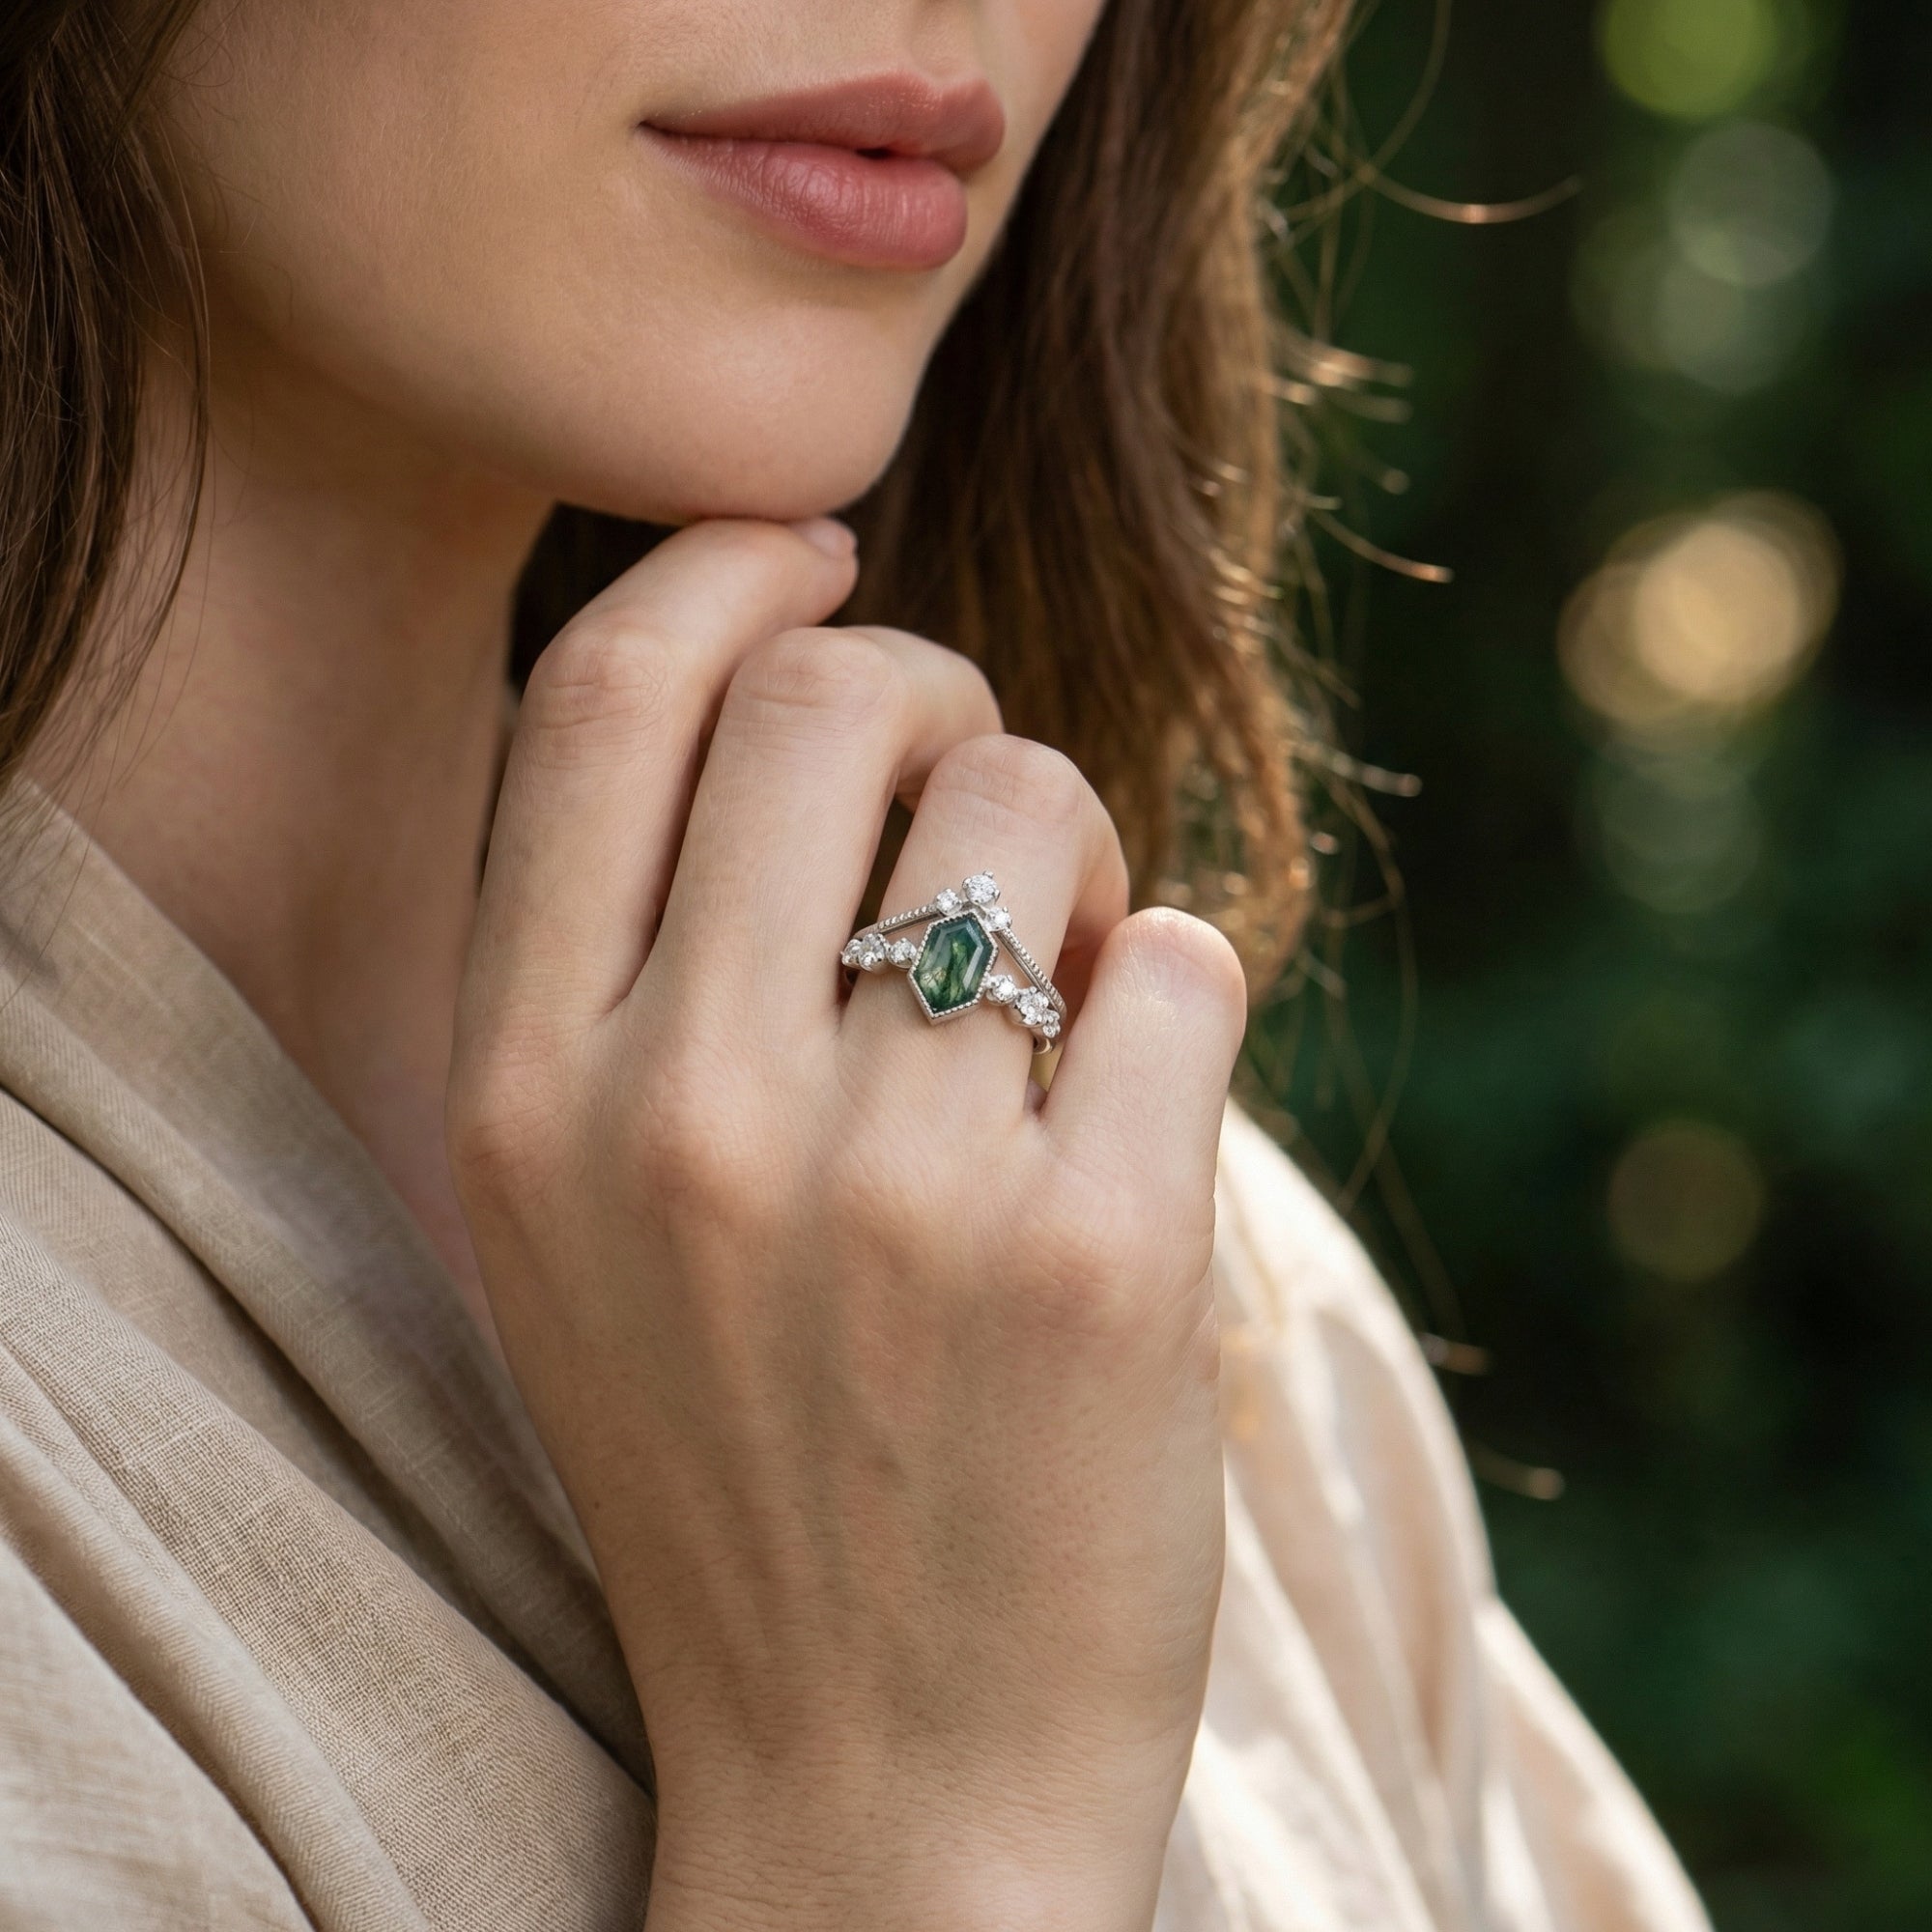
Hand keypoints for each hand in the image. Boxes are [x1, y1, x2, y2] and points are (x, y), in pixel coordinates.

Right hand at [447, 518, 1249, 1931]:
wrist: (886, 1778)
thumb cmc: (745, 1461)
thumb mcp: (584, 1221)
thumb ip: (636, 963)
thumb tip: (798, 679)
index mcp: (521, 1091)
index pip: (598, 698)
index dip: (721, 574)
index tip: (814, 557)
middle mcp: (682, 1118)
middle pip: (837, 692)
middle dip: (940, 693)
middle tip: (979, 792)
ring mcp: (896, 1190)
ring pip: (1036, 802)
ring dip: (1075, 860)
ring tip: (1056, 998)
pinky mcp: (1102, 1261)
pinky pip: (1182, 959)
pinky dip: (1175, 996)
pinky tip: (1129, 1120)